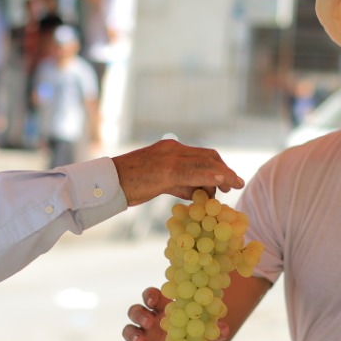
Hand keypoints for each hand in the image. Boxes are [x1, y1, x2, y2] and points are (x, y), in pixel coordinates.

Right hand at [111, 139, 242, 206]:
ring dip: (222, 174)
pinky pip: (193, 172)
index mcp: (170, 149)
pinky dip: (210, 176)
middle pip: (208, 156)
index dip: (218, 167)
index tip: (228, 180)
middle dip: (223, 171)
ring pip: (204, 162)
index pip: (202, 155)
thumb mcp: (159, 182)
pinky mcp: (165, 169)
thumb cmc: (129, 185)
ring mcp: (169, 157)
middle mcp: (173, 148)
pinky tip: (221, 181)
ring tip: (233, 185)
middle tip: (233, 185)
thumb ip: (179, 184)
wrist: (107, 182)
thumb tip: (198, 192)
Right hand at [122, 286, 228, 340]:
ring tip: (141, 340)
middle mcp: (152, 322)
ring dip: (132, 333)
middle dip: (139, 313)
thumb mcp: (208, 339)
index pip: (154, 297)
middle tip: (149, 321)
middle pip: (137, 311)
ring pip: (129, 330)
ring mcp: (144, 339)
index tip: (154, 300)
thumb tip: (224, 329)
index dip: (151, 295)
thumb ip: (214, 333)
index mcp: (167, 311)